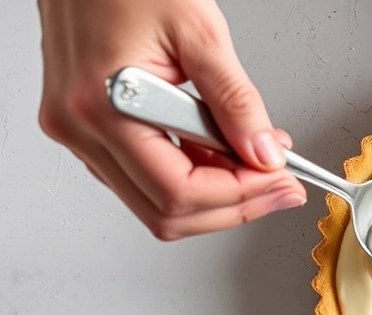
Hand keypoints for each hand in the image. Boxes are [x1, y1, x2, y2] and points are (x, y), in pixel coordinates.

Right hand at [36, 0, 306, 240]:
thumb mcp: (200, 32)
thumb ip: (236, 101)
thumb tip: (263, 153)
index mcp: (103, 104)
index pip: (179, 191)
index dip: (240, 194)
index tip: (280, 181)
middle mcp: (80, 127)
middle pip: (165, 212)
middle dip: (233, 206)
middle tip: (280, 188)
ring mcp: (78, 130)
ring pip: (154, 202)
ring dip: (214, 194)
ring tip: (257, 165)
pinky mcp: (87, 127)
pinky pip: (141, 176)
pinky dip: (189, 175)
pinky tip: (220, 153)